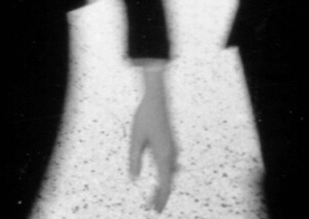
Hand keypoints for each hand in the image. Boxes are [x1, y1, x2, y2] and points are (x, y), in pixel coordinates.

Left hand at [129, 66, 176, 211]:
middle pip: (169, 181)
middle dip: (161, 195)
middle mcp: (171, 154)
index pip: (164, 184)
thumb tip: (134, 178)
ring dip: (164, 186)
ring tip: (154, 195)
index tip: (154, 209)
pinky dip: (167, 176)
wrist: (157, 100)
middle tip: (152, 206)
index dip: (160, 198)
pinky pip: (172, 166)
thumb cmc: (144, 117)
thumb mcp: (135, 139)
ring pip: (172, 174)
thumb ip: (135, 159)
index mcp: (163, 155)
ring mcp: (173, 149)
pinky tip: (162, 177)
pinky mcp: (172, 144)